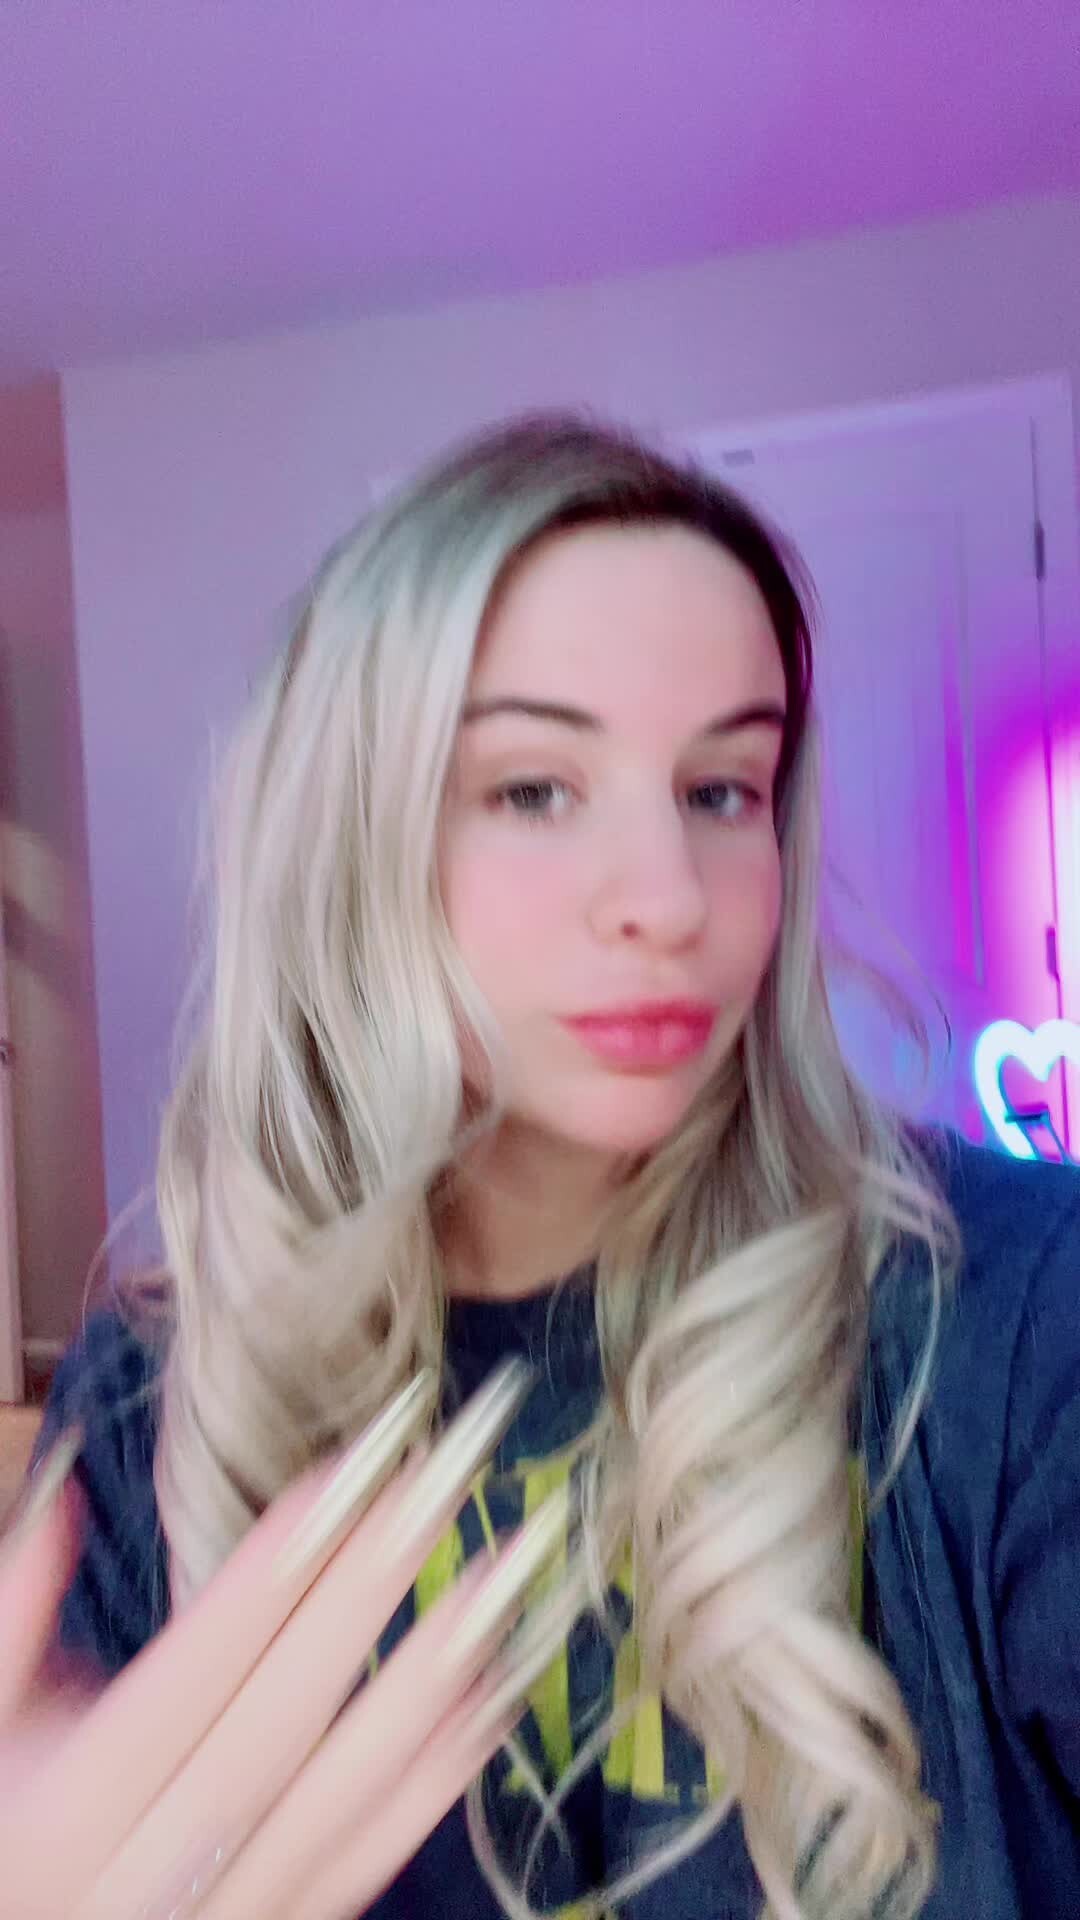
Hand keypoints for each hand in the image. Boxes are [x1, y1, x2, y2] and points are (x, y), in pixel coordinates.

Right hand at [0, 1363, 577, 1919]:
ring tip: (500, 1581)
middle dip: (371, 1592)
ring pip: (342, 1794)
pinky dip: (440, 1779)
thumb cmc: (8, 1821)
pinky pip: (371, 1860)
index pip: (194, 1667)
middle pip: (281, 1718)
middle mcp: (150, 1875)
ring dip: (432, 1683)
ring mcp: (226, 1918)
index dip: (273, 1567)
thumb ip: (14, 1605)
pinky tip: (494, 1696)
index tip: (349, 1471)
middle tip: (448, 1485)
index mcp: (68, 1809)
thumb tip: (65, 1485)